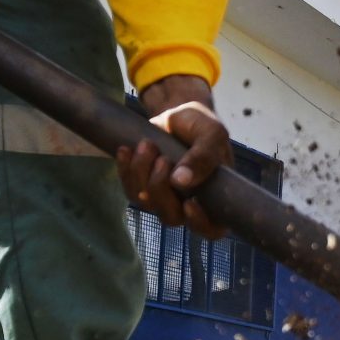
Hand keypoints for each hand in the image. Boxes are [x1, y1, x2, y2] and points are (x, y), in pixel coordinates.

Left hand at [118, 75, 230, 239]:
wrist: (177, 112)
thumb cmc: (201, 126)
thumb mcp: (211, 134)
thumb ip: (203, 156)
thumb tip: (181, 181)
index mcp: (214, 196)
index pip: (212, 228)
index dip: (200, 223)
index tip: (189, 202)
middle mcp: (189, 203)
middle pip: (172, 217)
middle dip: (161, 188)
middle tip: (163, 158)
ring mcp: (164, 198)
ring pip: (147, 203)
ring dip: (141, 174)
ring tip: (147, 145)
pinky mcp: (143, 187)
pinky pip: (129, 190)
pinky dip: (125, 170)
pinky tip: (126, 150)